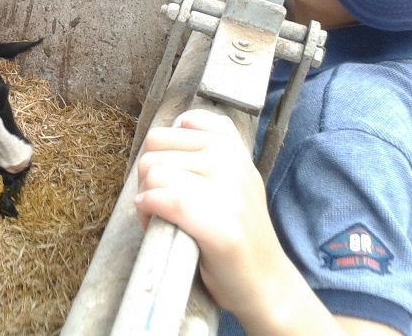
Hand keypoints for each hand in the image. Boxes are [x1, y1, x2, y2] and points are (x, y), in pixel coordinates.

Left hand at [133, 109, 285, 319]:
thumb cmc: (236, 229)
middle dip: (146, 180)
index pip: (163, 134)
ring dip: (146, 198)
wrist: (265, 282)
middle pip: (152, 151)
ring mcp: (228, 190)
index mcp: (229, 144)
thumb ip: (204, 147)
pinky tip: (155, 223)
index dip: (154, 159)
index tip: (168, 181)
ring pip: (152, 173)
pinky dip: (148, 210)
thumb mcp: (231, 175)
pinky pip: (162, 199)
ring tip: (162, 219)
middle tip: (161, 206)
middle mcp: (230, 160)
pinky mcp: (220, 224)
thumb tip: (166, 130)